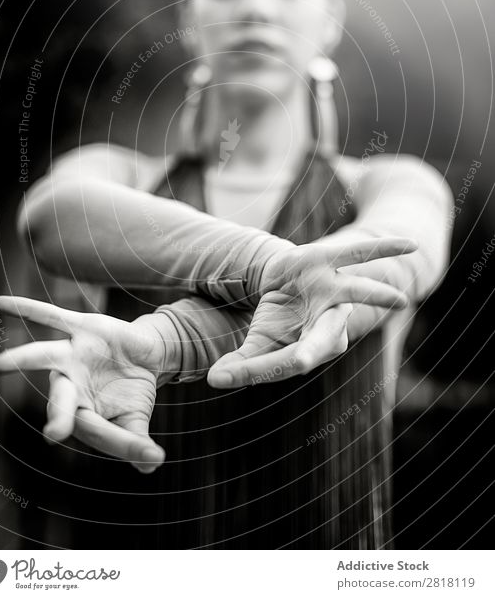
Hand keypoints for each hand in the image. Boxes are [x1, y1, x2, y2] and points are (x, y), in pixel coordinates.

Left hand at [0, 296, 176, 472]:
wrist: (148, 356)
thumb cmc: (133, 393)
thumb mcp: (136, 421)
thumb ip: (134, 443)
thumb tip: (154, 464)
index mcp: (78, 412)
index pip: (87, 428)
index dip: (111, 439)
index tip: (143, 455)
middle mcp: (69, 383)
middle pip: (61, 400)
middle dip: (60, 415)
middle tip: (56, 433)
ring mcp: (72, 354)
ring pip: (43, 356)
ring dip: (21, 359)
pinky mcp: (81, 326)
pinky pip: (52, 316)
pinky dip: (27, 308)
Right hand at [207, 236, 415, 387]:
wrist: (284, 288)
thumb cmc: (276, 324)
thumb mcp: (257, 344)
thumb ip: (244, 365)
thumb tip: (214, 381)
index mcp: (309, 348)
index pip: (281, 362)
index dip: (257, 370)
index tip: (228, 377)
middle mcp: (326, 324)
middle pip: (318, 340)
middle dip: (310, 350)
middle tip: (299, 360)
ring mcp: (330, 292)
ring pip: (355, 293)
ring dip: (377, 296)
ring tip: (400, 302)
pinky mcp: (324, 260)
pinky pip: (357, 253)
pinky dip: (383, 248)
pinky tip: (411, 245)